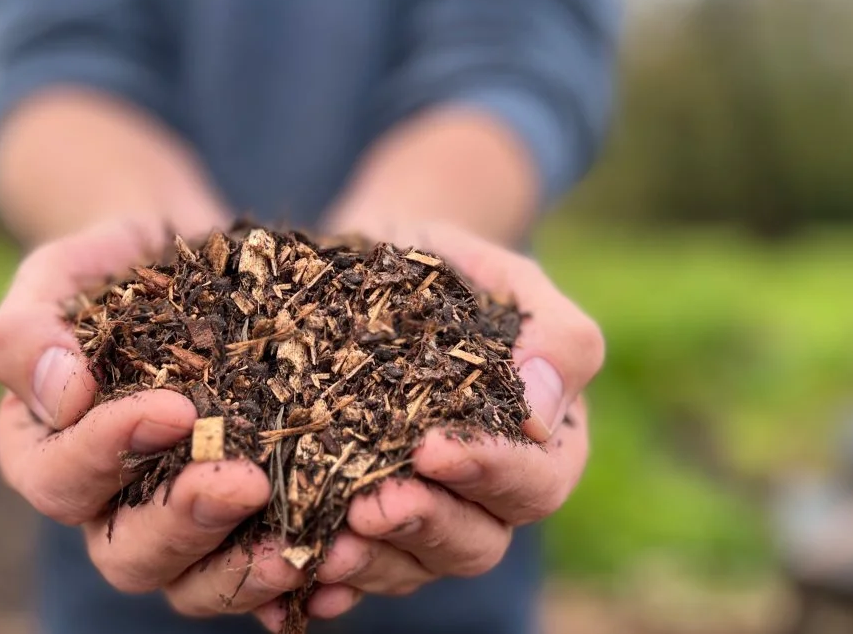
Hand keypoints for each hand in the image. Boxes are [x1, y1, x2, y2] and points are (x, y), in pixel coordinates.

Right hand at [0, 217, 312, 622]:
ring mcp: (174, 524)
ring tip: (296, 550)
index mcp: (45, 453)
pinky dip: (293, 582)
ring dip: (243, 573)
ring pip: (192, 582)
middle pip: (126, 554)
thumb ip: (29, 331)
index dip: (111, 454)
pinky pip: (256, 577)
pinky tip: (335, 568)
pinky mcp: (237, 526)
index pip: (60, 479)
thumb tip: (63, 395)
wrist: (188, 261)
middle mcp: (105, 506)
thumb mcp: (58, 277)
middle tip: (246, 483)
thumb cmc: (112, 269)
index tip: (175, 409)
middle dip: (186, 524)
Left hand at [253, 222, 603, 629]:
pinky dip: (330, 585)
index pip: (533, 483)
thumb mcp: (508, 282)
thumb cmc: (452, 270)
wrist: (370, 264)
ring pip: (413, 565)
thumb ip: (552, 336)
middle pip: (476, 542)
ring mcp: (423, 515)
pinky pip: (354, 570)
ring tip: (327, 549)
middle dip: (424, 527)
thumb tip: (543, 401)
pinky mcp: (362, 524)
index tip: (432, 450)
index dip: (488, 474)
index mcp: (538, 445)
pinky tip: (300, 587)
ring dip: (372, 562)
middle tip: (371, 507)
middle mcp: (485, 494)